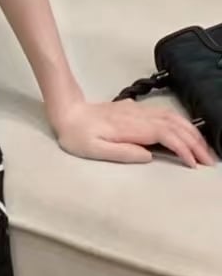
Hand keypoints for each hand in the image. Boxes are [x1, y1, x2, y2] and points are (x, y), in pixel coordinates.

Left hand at [51, 96, 215, 167]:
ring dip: (191, 132)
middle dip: (195, 142)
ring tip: (203, 149)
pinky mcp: (137, 111)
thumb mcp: (92, 149)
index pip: (165, 135)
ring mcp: (138, 112)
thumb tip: (148, 155)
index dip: (182, 148)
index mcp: (129, 127)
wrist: (67, 111)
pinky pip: (166, 114)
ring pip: (173, 118)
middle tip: (208, 160)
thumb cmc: (76, 134)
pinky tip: (188, 132)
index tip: (193, 163)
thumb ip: (121, 152)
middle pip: (175, 125)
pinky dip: (182, 124)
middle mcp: (138, 117)